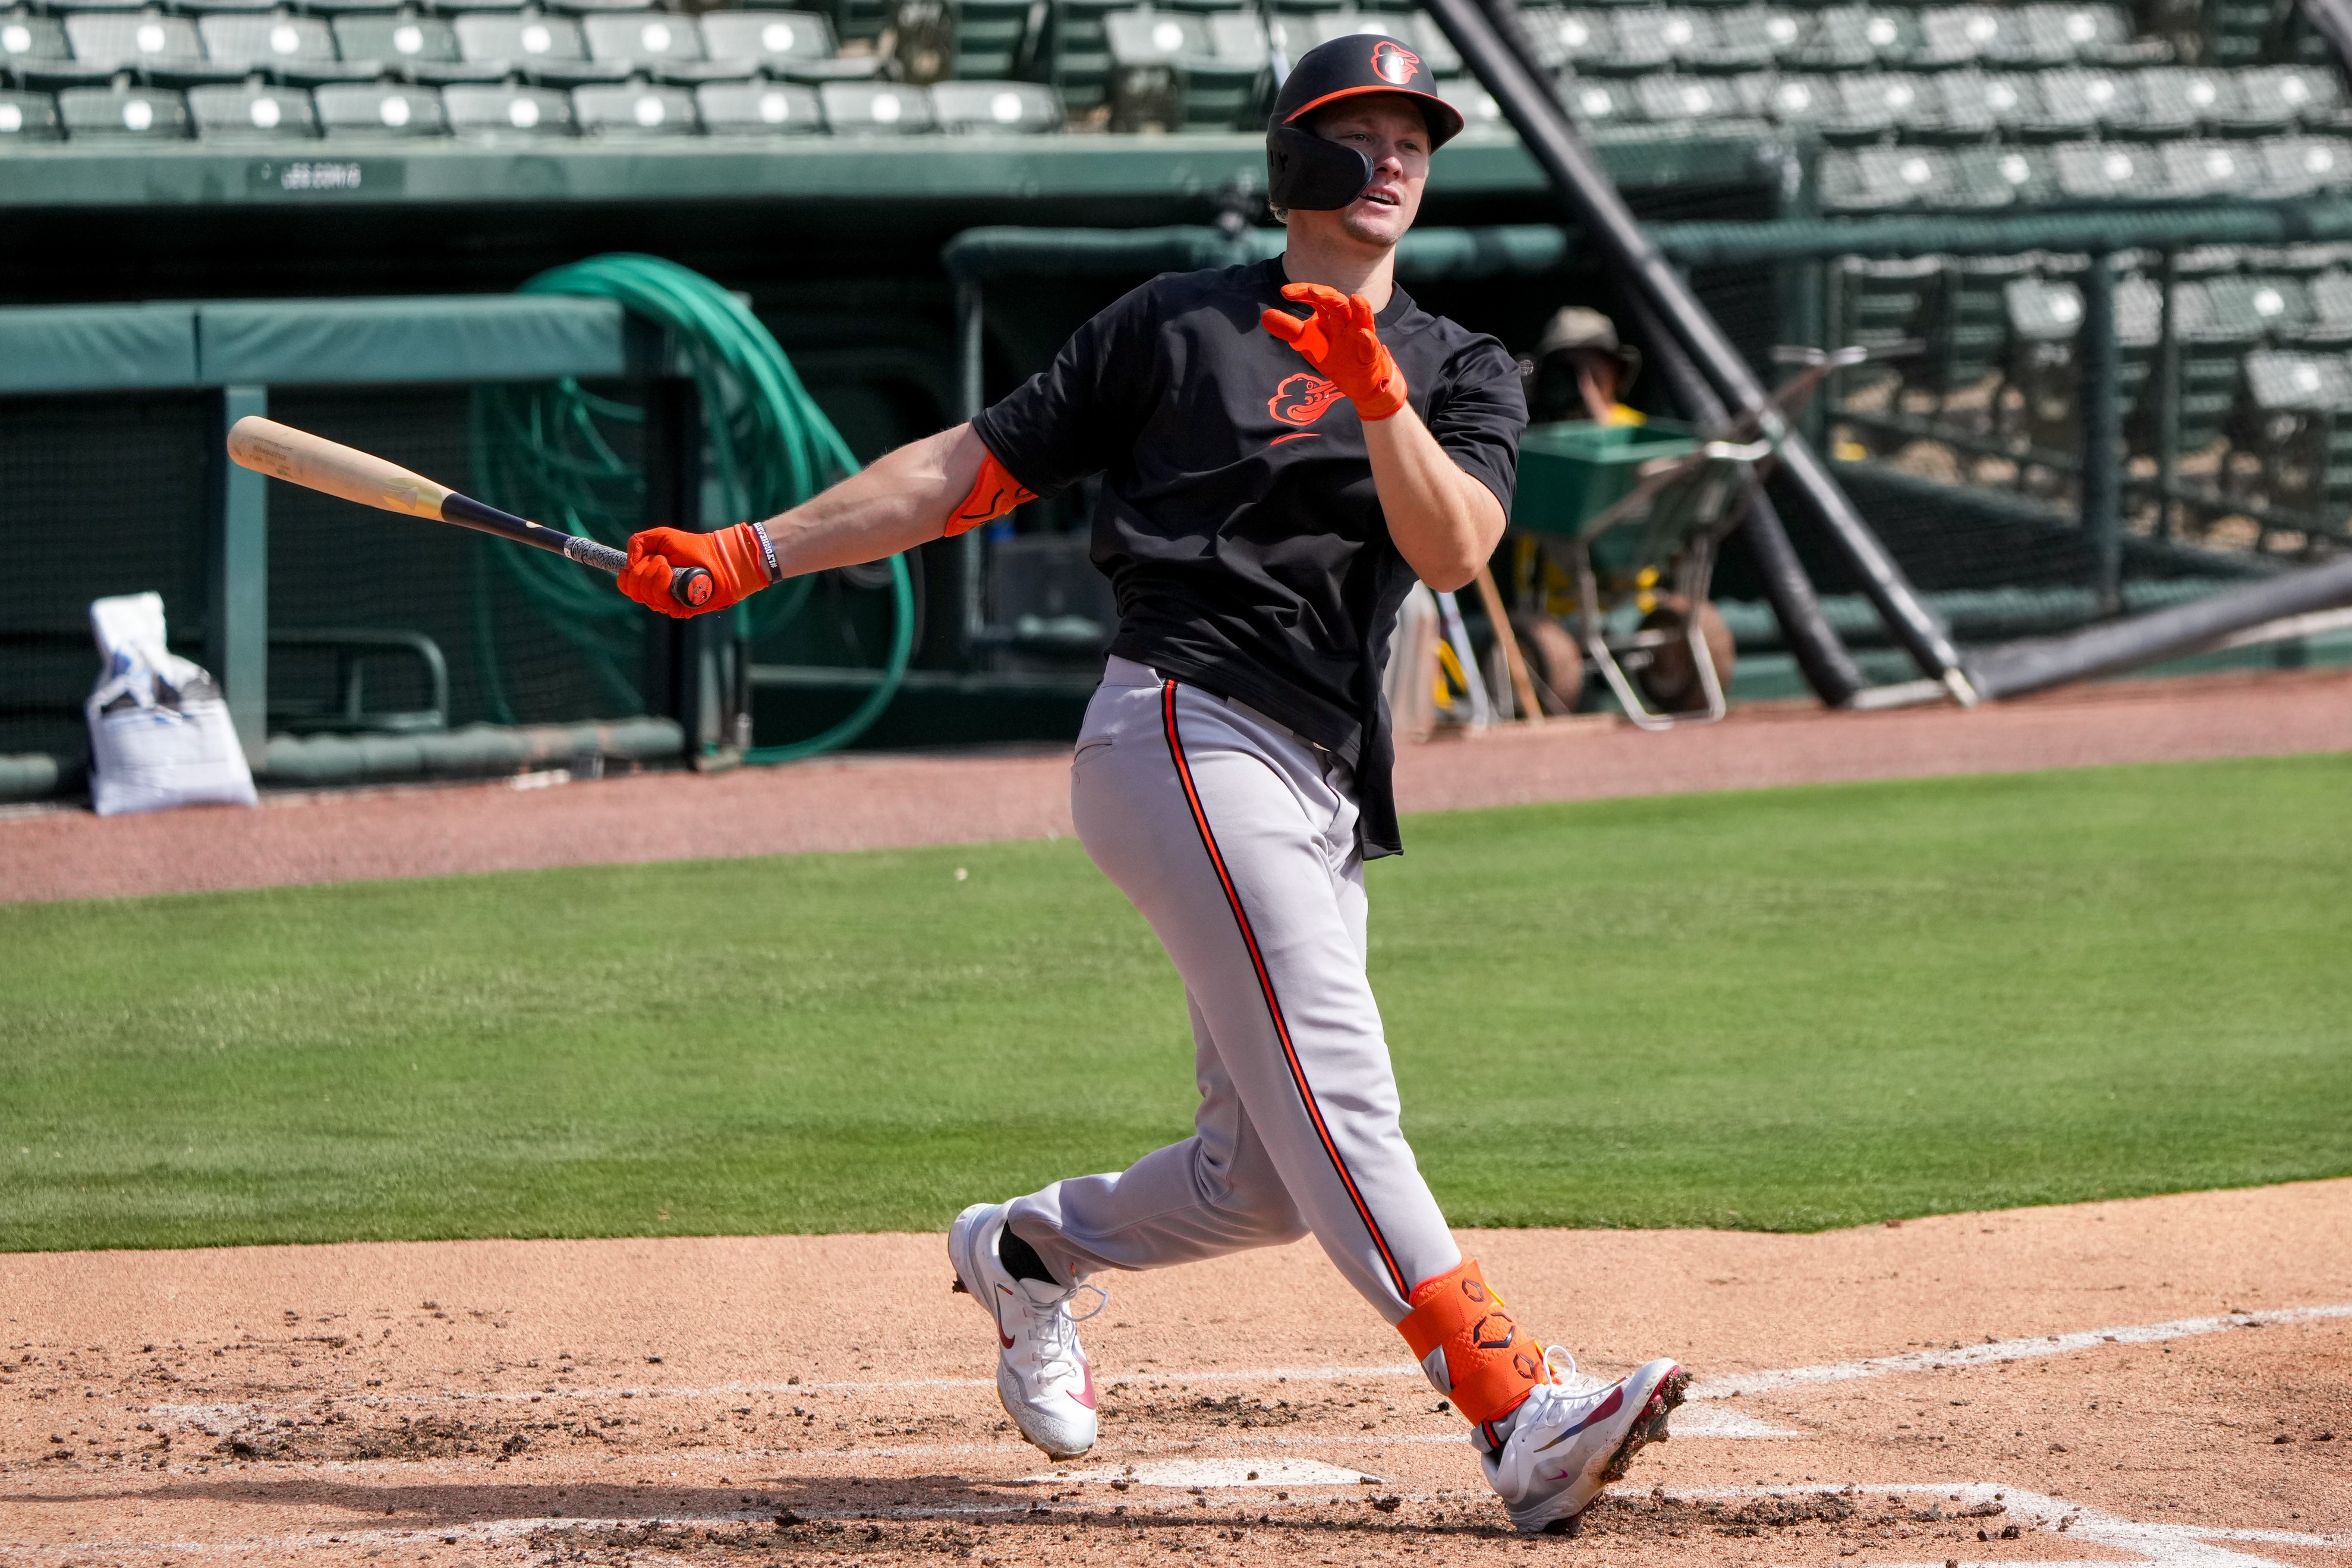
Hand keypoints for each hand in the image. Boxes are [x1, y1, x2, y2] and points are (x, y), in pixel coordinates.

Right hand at [620, 523, 771, 616]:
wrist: (717, 558)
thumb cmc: (692, 547)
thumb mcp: (661, 537)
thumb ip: (638, 543)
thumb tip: (628, 564)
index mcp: (649, 578)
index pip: (626, 586)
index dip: (626, 577)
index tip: (635, 564)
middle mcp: (655, 592)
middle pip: (633, 590)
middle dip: (643, 570)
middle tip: (662, 559)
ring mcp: (666, 602)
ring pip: (644, 595)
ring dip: (654, 574)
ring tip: (669, 564)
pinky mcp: (678, 609)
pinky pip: (660, 601)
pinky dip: (661, 583)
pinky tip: (671, 573)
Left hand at [1260, 283, 1408, 420]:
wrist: (1358, 382)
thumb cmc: (1336, 358)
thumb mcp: (1310, 345)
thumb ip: (1291, 331)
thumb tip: (1266, 316)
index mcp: (1330, 316)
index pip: (1317, 298)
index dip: (1302, 292)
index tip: (1285, 292)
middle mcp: (1346, 321)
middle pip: (1338, 303)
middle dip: (1326, 296)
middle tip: (1311, 291)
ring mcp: (1360, 335)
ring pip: (1361, 318)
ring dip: (1359, 308)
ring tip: (1353, 299)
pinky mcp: (1370, 352)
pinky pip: (1370, 344)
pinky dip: (1367, 338)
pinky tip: (1362, 333)